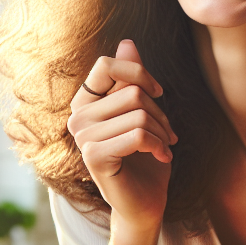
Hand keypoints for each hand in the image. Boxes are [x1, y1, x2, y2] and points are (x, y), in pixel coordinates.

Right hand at [68, 40, 175, 232]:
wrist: (146, 202)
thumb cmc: (145, 158)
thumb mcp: (142, 112)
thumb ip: (131, 80)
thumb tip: (127, 42)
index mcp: (85, 102)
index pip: (106, 65)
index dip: (138, 73)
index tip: (158, 92)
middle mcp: (77, 117)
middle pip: (132, 92)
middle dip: (160, 112)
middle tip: (168, 134)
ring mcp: (82, 137)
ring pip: (139, 114)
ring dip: (162, 132)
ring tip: (165, 146)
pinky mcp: (94, 157)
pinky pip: (138, 135)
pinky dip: (159, 145)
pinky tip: (163, 157)